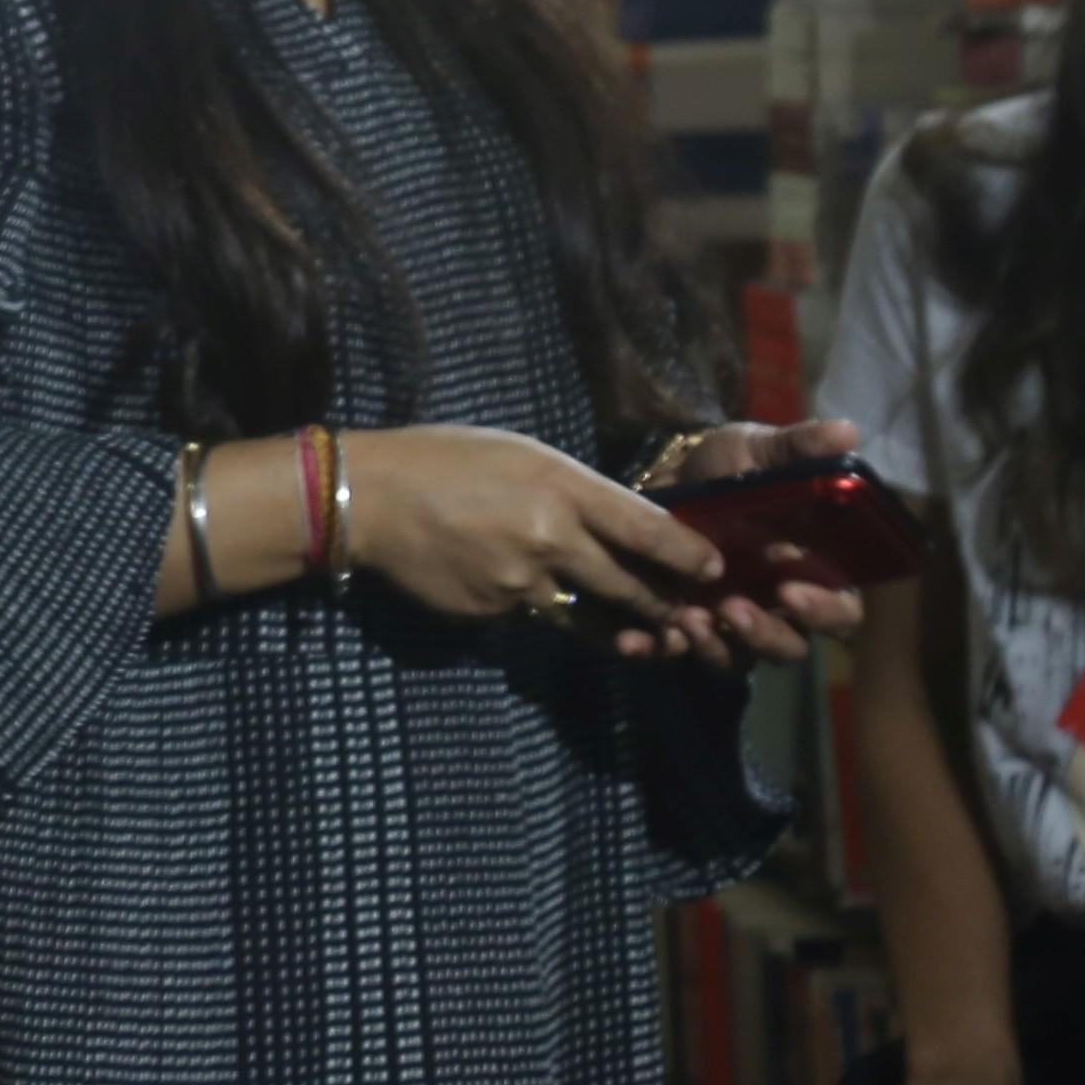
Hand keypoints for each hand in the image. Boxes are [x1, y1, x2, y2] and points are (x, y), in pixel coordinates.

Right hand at [342, 422, 724, 634]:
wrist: (370, 499)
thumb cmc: (444, 459)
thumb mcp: (520, 453)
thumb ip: (571, 490)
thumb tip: (612, 524)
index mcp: (562, 488)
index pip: (648, 530)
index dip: (689, 555)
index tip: (713, 568)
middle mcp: (553, 540)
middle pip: (631, 587)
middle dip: (663, 604)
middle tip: (686, 613)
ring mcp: (524, 585)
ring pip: (589, 615)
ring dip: (617, 623)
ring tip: (637, 631)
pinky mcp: (496, 614)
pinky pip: (535, 616)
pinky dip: (541, 609)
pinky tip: (519, 590)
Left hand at [634, 416, 877, 669]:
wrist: (667, 472)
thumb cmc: (730, 467)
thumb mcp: (760, 449)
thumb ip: (800, 446)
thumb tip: (847, 430)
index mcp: (811, 572)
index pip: (839, 611)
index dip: (823, 611)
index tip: (793, 593)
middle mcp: (777, 607)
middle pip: (788, 647)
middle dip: (764, 636)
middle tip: (732, 611)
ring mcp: (730, 621)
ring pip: (735, 659)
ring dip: (713, 649)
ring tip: (687, 619)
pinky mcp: (684, 624)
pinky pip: (675, 652)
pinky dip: (657, 650)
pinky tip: (634, 640)